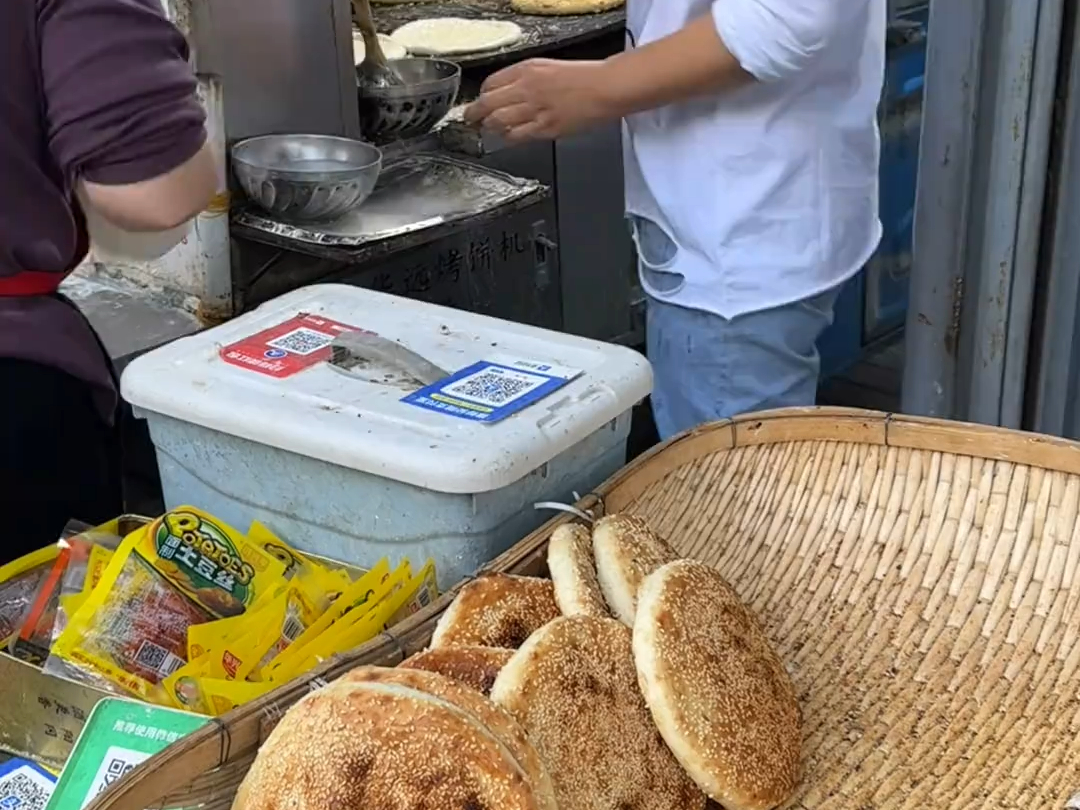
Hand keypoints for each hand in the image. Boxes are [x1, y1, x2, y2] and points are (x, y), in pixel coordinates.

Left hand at [464, 59, 618, 141]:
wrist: (605, 89)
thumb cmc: (584, 78)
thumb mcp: (548, 67)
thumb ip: (526, 78)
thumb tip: (508, 91)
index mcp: (527, 70)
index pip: (490, 83)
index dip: (481, 95)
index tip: (479, 101)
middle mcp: (527, 88)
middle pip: (488, 103)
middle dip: (475, 113)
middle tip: (470, 119)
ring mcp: (535, 109)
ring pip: (498, 121)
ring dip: (490, 127)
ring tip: (487, 129)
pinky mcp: (545, 128)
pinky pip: (517, 136)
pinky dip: (509, 137)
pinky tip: (508, 137)